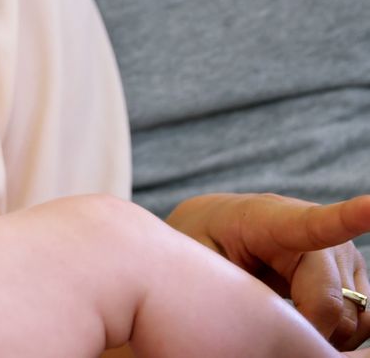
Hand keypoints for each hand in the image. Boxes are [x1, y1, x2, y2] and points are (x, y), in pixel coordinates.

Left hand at [167, 193, 369, 348]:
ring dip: (325, 334)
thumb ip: (226, 284)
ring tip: (283, 323)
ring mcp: (342, 254)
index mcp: (270, 220)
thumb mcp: (198, 256)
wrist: (219, 225)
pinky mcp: (353, 274)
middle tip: (270, 334)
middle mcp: (319, 236)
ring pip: (352, 318)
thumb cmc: (205, 238)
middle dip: (306, 330)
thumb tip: (264, 323)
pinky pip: (362, 320)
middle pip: (331, 303)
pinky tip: (306, 325)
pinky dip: (338, 334)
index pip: (314, 223)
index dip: (349, 217)